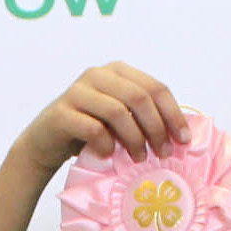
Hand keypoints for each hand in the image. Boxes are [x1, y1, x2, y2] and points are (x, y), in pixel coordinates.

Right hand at [15, 63, 189, 174]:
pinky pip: (93, 128)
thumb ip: (144, 117)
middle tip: (163, 153)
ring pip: (118, 112)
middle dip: (157, 128)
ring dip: (134, 139)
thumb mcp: (120, 121)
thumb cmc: (89, 133)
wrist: (46, 143)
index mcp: (117, 71)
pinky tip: (109, 155)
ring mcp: (77, 91)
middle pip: (139, 97)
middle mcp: (97, 75)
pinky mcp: (61, 113)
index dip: (173, 114)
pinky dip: (106, 145)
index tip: (184, 140)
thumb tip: (181, 135)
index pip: (154, 87)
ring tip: (139, 159)